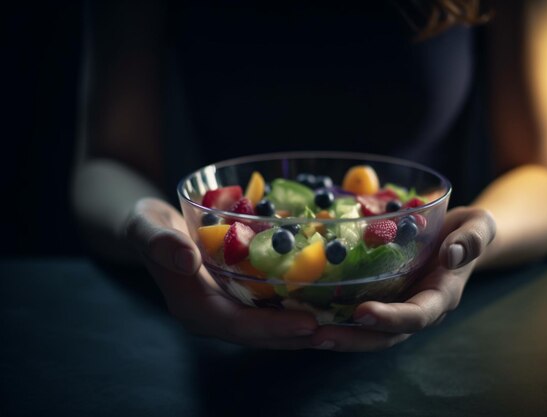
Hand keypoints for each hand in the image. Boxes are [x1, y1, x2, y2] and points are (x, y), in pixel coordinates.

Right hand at [124, 198, 318, 348]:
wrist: (151, 229)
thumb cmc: (147, 227)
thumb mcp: (144, 226)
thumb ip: (158, 242)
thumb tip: (185, 258)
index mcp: (191, 306)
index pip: (234, 325)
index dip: (270, 327)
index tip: (306, 323)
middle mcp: (213, 314)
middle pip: (259, 334)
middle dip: (297, 334)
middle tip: (337, 330)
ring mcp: (227, 307)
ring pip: (269, 326)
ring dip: (303, 328)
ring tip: (340, 323)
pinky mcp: (239, 296)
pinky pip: (270, 308)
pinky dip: (297, 307)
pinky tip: (325, 301)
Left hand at [309, 206, 495, 351]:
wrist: (460, 238)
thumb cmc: (468, 230)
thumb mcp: (479, 225)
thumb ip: (473, 238)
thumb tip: (452, 254)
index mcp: (441, 295)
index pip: (417, 315)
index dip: (391, 317)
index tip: (363, 312)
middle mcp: (419, 308)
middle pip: (387, 334)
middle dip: (354, 338)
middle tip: (319, 335)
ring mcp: (400, 306)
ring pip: (371, 332)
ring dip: (341, 336)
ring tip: (308, 334)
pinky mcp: (385, 299)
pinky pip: (361, 315)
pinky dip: (338, 319)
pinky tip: (309, 315)